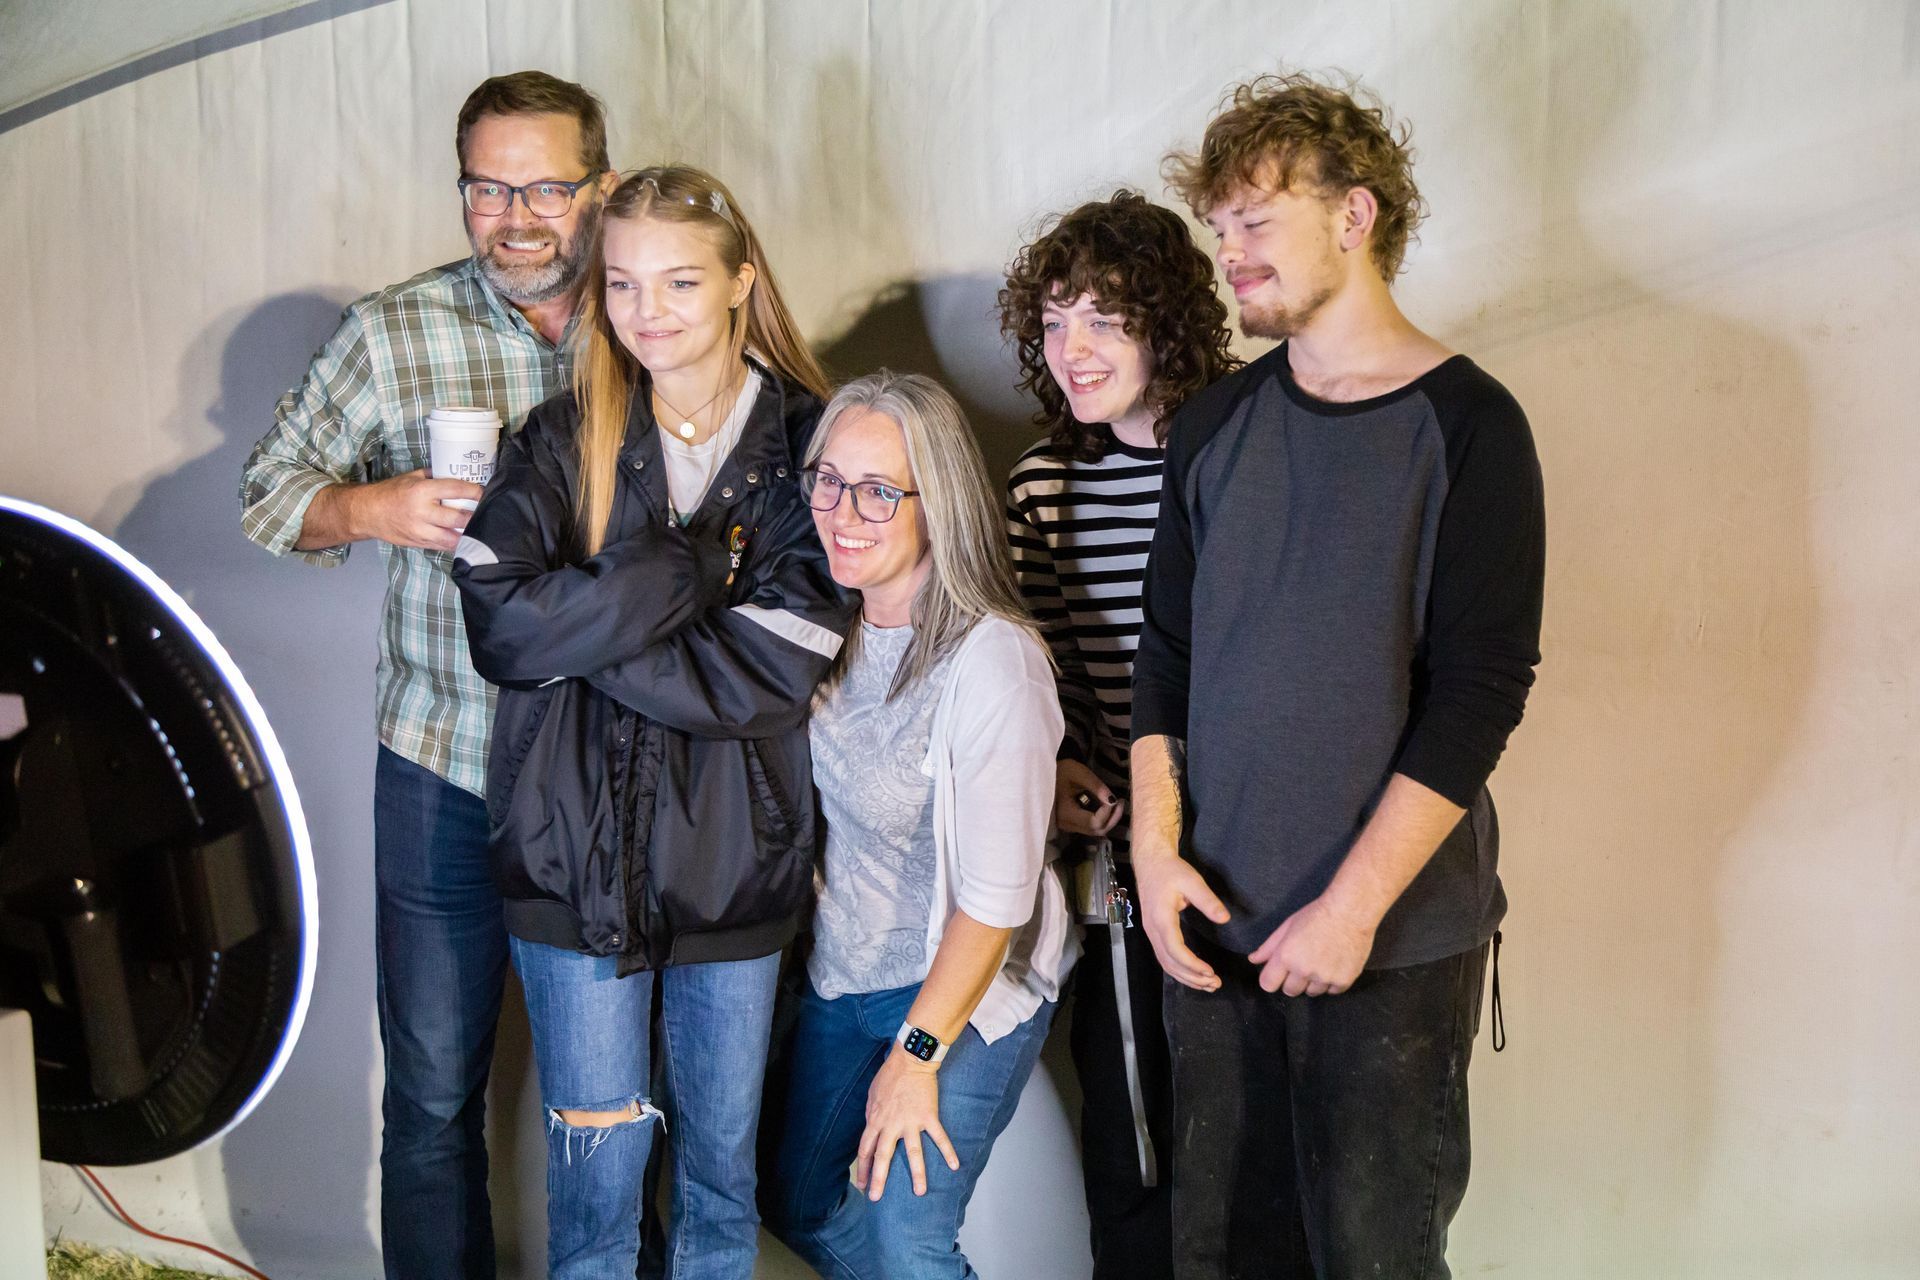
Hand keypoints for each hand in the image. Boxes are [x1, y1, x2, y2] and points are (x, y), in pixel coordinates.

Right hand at [342, 469, 484, 550]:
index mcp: (421, 491)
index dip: (474, 492)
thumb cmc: (391, 492)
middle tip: (486, 511)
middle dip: (475, 516)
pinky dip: (456, 543)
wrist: (368, 513)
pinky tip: (465, 538)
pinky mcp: (419, 543)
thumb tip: (456, 472)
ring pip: (453, 538)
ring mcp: (421, 531)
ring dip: (468, 534)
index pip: (455, 490)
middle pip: (459, 518)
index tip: (484, 492)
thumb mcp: (412, 477)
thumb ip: (434, 476)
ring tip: (478, 528)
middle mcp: (422, 512)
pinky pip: (443, 546)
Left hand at [854, 1047, 958, 1199]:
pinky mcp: (928, 1117)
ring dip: (917, 1174)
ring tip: (920, 1193)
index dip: (864, 1169)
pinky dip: (947, 1151)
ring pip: (913, 1152)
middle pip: (883, 1157)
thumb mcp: (872, 1096)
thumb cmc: (889, 1076)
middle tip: (876, 1199)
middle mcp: (891, 1125)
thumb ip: (872, 1115)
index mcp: (875, 1120)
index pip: (865, 1150)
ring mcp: (911, 1122)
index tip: (863, 1185)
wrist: (910, 1060)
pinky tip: (954, 1166)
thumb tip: (872, 1129)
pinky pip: (939, 1137)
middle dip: (879, 1179)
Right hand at [1055, 759, 1123, 837]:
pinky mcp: (1071, 824)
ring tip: (1117, 804)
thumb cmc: (1062, 771)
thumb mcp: (1080, 774)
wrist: (1047, 773)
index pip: (1094, 822)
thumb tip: (1113, 801)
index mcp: (1065, 812)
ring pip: (1095, 831)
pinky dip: (1102, 820)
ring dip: (1109, 820)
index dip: (1108, 813)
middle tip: (1122, 802)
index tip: (1116, 799)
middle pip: (1096, 831)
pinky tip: (1107, 807)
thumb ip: (1097, 787)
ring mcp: (1067, 826)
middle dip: (1113, 818)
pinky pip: (1090, 827)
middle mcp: (1066, 824)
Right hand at [1132, 849, 1228, 991]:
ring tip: (1207, 985)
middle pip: (1169, 962)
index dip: (1192, 964)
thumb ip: (1208, 901)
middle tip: (1214, 984)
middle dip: (1191, 977)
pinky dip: (1179, 970)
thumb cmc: (1171, 870)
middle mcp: (1153, 930)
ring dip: (1185, 977)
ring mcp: (1151, 933)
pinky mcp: (1154, 933)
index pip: (1174, 949)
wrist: (1151, 863)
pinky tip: (1193, 975)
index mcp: (1161, 918)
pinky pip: (1164, 957)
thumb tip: (1225, 919)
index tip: (1210, 972)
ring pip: (1165, 963)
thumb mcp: (1192, 881)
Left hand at [1248, 894, 1377, 995]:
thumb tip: (1253, 960)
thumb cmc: (1317, 915)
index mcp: (1286, 957)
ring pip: (1311, 992)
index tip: (1279, 972)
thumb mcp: (1287, 926)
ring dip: (1313, 982)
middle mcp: (1304, 970)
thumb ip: (1269, 947)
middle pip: (1290, 991)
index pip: (1268, 985)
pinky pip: (1331, 991)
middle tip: (1303, 963)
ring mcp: (1325, 978)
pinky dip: (1331, 982)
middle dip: (1292, 980)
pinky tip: (1334, 964)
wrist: (1350, 911)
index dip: (1272, 978)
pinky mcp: (1344, 981)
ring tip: (1321, 961)